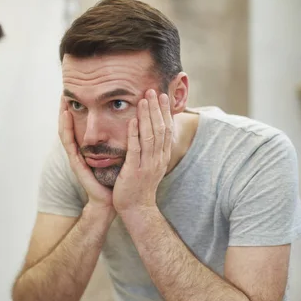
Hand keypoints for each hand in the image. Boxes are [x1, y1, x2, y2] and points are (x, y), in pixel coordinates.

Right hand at [59, 99, 113, 211]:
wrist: (112, 200)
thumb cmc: (117, 179)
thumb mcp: (118, 155)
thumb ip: (119, 141)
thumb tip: (132, 122)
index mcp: (89, 149)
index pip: (82, 127)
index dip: (79, 111)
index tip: (79, 93)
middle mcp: (81, 151)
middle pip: (70, 127)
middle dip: (66, 110)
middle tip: (64, 93)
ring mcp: (76, 158)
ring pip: (66, 132)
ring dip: (62, 115)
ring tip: (62, 100)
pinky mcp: (77, 163)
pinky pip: (69, 143)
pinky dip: (66, 128)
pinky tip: (66, 116)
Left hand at [113, 89, 172, 212]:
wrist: (136, 209)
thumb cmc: (140, 187)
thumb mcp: (151, 166)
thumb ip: (152, 150)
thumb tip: (152, 133)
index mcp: (162, 157)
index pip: (167, 130)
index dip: (164, 112)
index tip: (162, 96)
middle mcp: (158, 159)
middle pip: (160, 129)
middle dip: (157, 109)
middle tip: (153, 90)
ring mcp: (147, 165)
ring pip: (150, 136)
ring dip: (147, 116)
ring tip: (144, 100)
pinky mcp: (134, 171)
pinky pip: (136, 149)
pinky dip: (135, 134)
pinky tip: (133, 121)